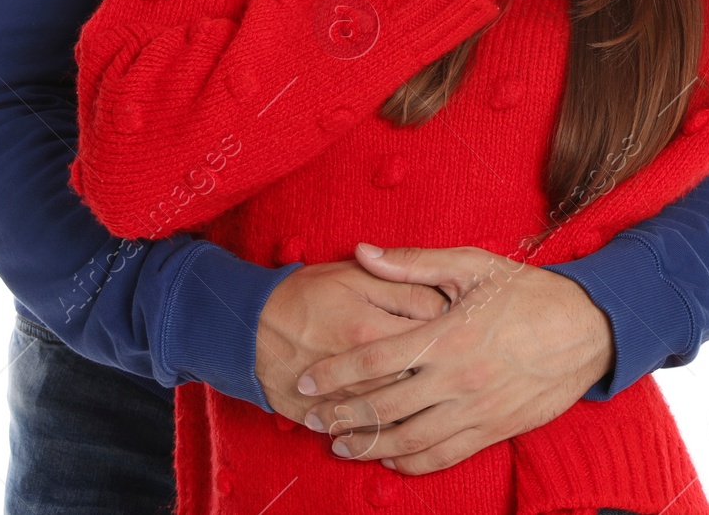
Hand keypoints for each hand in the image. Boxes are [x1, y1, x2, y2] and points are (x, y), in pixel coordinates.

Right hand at [255, 259, 453, 421]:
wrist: (247, 326)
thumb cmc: (305, 294)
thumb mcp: (354, 276)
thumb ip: (400, 283)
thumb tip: (442, 298)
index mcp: (372, 330)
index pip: (430, 336)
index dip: (452, 330)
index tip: (461, 325)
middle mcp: (360, 372)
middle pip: (417, 382)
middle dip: (440, 374)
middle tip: (453, 364)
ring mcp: (342, 400)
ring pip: (393, 415)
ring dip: (417, 409)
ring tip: (435, 399)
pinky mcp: (324, 418)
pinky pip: (362, 433)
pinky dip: (383, 432)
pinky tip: (398, 425)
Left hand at [295, 242, 614, 474]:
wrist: (587, 330)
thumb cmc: (528, 293)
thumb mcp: (472, 266)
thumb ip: (414, 263)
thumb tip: (363, 252)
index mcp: (446, 335)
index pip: (374, 359)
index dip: (335, 374)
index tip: (307, 381)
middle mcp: (456, 379)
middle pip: (383, 407)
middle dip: (341, 417)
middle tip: (311, 419)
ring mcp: (475, 410)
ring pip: (408, 441)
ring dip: (368, 447)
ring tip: (339, 445)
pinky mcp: (492, 430)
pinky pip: (443, 456)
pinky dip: (410, 464)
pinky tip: (390, 461)